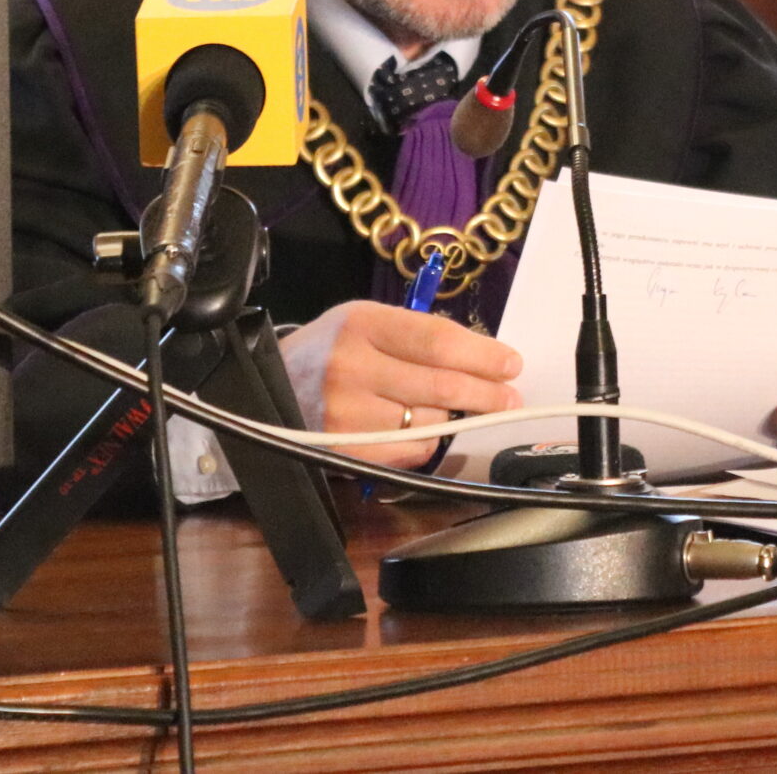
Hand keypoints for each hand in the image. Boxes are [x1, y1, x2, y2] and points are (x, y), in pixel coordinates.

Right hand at [280, 300, 522, 466]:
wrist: (265, 390)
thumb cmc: (329, 353)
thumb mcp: (364, 324)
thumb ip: (417, 337)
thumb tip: (484, 359)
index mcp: (360, 323)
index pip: (437, 340)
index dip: (482, 354)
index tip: (511, 363)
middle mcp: (351, 367)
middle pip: (442, 385)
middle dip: (487, 393)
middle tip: (510, 397)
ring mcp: (347, 414)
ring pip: (432, 422)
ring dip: (452, 418)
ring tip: (448, 409)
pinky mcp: (346, 452)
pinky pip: (412, 452)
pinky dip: (426, 443)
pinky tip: (416, 430)